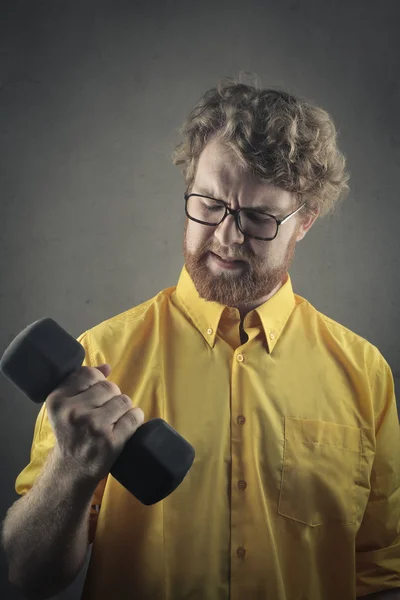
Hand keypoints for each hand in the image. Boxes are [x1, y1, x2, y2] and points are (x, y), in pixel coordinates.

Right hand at [46, 364, 143, 482]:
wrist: (71, 470)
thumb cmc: (70, 434)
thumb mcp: (64, 407)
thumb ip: (81, 383)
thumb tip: (106, 366)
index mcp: (58, 400)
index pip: (88, 374)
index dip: (97, 381)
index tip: (95, 395)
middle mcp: (74, 412)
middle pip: (109, 387)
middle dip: (112, 396)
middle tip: (105, 411)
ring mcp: (94, 427)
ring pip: (124, 400)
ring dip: (124, 408)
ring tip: (114, 419)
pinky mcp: (111, 442)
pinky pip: (134, 417)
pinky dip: (135, 419)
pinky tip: (127, 425)